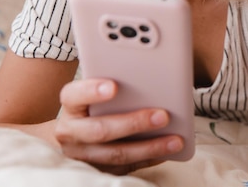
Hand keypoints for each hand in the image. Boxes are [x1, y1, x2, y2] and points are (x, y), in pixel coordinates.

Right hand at [54, 79, 183, 174]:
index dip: (92, 91)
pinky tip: (168, 151)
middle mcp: (71, 132)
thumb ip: (115, 84)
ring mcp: (83, 155)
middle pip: (100, 130)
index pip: (74, 95)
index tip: (114, 86)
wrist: (75, 134)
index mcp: (71, 106)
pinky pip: (126, 167)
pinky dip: (149, 158)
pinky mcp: (98, 169)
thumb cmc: (95, 104)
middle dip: (134, 123)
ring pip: (116, 154)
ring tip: (175, 140)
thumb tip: (152, 78)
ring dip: (149, 147)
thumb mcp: (96, 91)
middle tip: (164, 116)